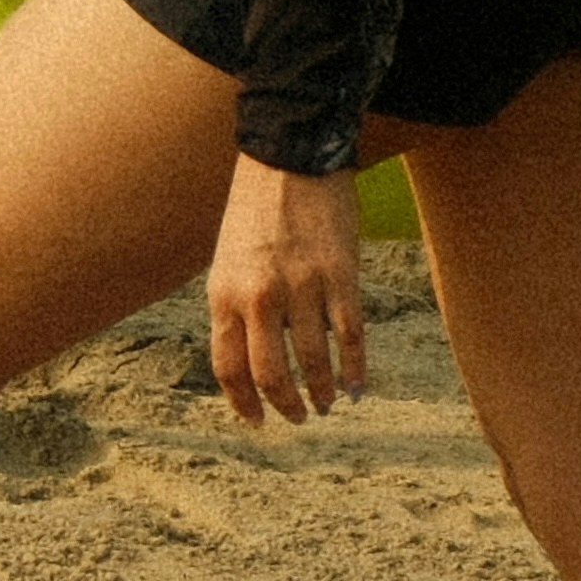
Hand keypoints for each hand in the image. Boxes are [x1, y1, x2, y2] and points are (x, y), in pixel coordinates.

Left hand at [206, 156, 368, 425]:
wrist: (290, 159)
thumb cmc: (254, 213)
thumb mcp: (227, 262)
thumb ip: (235, 310)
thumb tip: (250, 365)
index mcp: (224, 293)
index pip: (229, 366)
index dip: (244, 402)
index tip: (258, 421)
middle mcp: (260, 295)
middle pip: (271, 374)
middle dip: (286, 406)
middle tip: (298, 418)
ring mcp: (302, 287)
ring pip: (314, 361)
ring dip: (323, 392)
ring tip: (327, 404)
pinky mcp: (341, 277)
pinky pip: (349, 337)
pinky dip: (354, 369)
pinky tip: (356, 386)